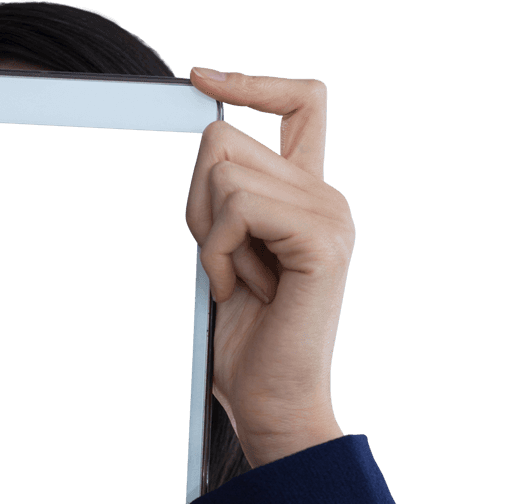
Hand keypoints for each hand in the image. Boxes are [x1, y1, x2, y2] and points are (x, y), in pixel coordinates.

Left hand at [186, 68, 354, 466]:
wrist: (268, 402)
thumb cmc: (243, 342)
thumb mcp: (224, 256)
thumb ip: (225, 201)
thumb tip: (205, 135)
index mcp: (306, 196)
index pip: (299, 103)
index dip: (250, 81)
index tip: (199, 78)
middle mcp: (326, 196)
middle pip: (225, 139)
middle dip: (196, 203)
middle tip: (220, 263)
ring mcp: (329, 214)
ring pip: (223, 172)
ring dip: (208, 237)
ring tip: (235, 282)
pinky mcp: (322, 239)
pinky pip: (237, 208)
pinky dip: (218, 253)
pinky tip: (235, 290)